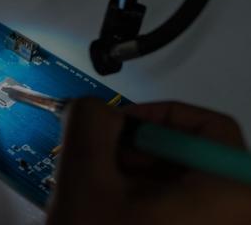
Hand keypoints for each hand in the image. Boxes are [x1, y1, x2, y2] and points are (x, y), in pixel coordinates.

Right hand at [46, 98, 250, 224]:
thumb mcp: (85, 181)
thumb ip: (89, 125)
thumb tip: (93, 107)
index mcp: (230, 190)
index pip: (204, 126)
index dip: (152, 117)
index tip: (110, 128)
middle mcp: (239, 212)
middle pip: (194, 158)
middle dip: (137, 153)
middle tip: (94, 162)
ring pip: (186, 188)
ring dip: (138, 180)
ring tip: (97, 193)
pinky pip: (184, 215)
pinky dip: (148, 206)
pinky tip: (113, 214)